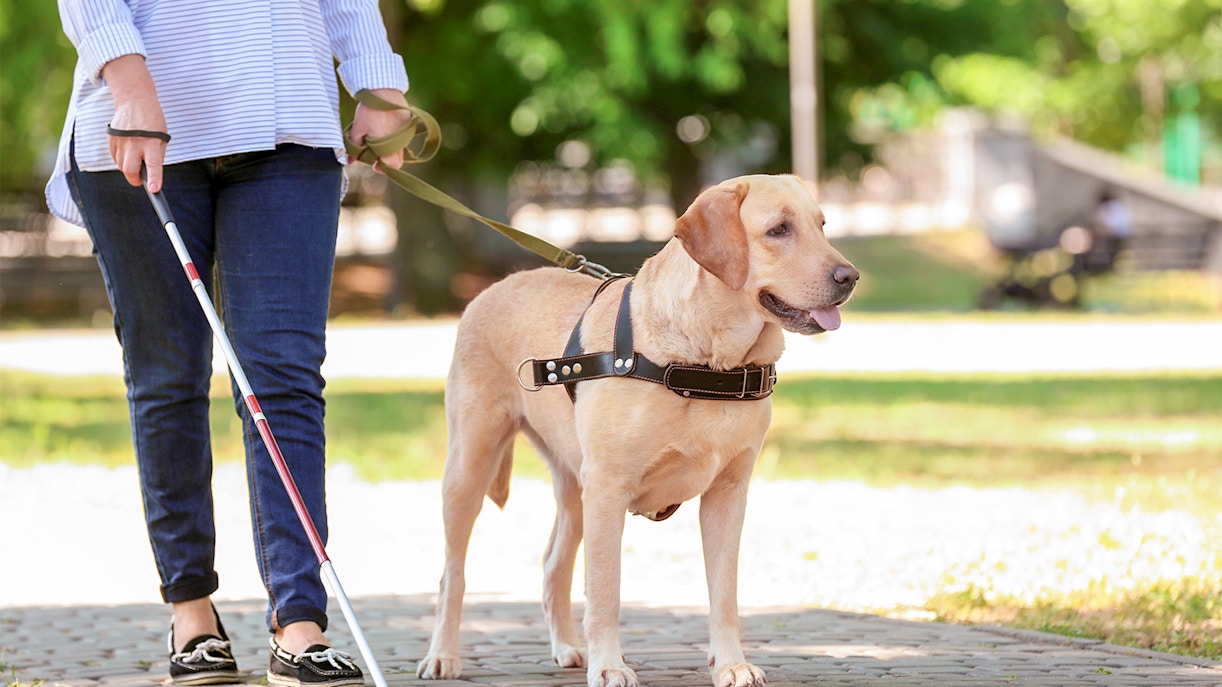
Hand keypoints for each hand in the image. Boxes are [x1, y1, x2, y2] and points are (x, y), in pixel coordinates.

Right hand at [102, 54, 167, 191]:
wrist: (135, 101)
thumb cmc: (152, 121)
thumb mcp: (162, 137)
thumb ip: (157, 155)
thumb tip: (150, 173)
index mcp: (151, 142)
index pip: (153, 164)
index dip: (153, 178)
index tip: (154, 189)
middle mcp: (135, 143)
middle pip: (130, 170)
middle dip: (134, 180)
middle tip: (140, 181)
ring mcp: (121, 141)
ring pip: (121, 165)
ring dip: (129, 168)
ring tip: (136, 160)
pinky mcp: (111, 139)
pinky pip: (115, 157)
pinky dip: (121, 160)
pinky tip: (128, 152)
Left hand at [348, 88, 412, 172]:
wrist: (383, 89)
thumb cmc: (369, 110)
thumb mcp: (358, 128)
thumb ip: (354, 146)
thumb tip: (350, 160)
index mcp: (389, 146)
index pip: (392, 166)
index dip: (383, 168)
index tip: (374, 164)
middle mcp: (402, 141)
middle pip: (398, 159)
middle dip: (387, 159)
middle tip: (375, 152)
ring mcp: (407, 132)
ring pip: (400, 147)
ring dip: (390, 147)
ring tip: (378, 134)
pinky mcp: (409, 122)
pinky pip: (403, 135)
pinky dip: (395, 135)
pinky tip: (385, 125)